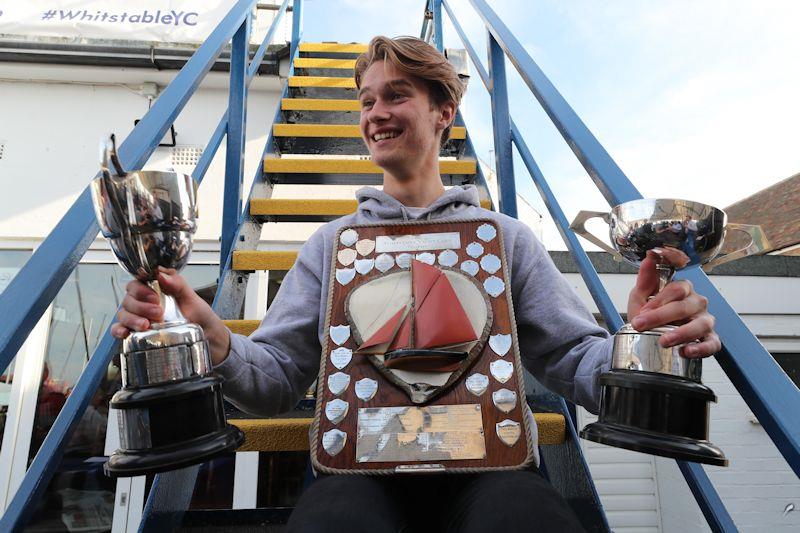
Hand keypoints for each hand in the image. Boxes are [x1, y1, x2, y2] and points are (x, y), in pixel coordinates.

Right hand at [111, 268, 230, 363]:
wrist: (210, 342)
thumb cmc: (201, 318)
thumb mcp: (193, 300)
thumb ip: (178, 285)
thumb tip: (161, 274)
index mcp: (157, 291)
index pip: (138, 283)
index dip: (141, 288)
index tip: (154, 296)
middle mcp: (146, 304)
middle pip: (129, 299)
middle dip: (140, 305)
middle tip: (158, 312)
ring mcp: (141, 319)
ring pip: (123, 314)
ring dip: (131, 318)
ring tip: (146, 325)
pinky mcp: (139, 335)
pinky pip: (120, 330)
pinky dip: (119, 330)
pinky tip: (125, 333)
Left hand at [627, 251, 719, 357]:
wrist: (647, 336)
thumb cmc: (648, 314)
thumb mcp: (641, 296)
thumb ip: (645, 278)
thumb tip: (649, 257)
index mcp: (683, 289)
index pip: (676, 289)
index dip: (658, 301)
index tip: (641, 312)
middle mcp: (697, 303)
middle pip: (685, 306)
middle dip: (661, 317)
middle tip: (641, 325)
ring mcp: (705, 321)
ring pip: (701, 325)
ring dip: (682, 333)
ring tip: (663, 341)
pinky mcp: (710, 339)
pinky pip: (713, 343)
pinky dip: (701, 349)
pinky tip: (686, 351)